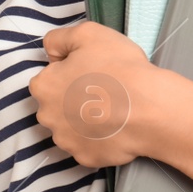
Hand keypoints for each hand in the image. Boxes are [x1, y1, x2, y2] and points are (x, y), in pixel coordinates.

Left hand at [30, 21, 165, 167]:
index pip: (48, 77)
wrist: (148, 108)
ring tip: (111, 109)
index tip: (90, 70)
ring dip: (85, 120)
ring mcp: (66, 141)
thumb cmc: (118, 68)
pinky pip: (88, 146)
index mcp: (43, 86)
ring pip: (71, 127)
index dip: (69, 71)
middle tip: (101, 89)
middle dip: (73, 98)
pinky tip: (115, 127)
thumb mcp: (88, 33)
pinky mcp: (86, 158)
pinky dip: (99, 139)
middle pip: (56, 104)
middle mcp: (47, 117)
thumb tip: (52, 52)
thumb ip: (59, 38)